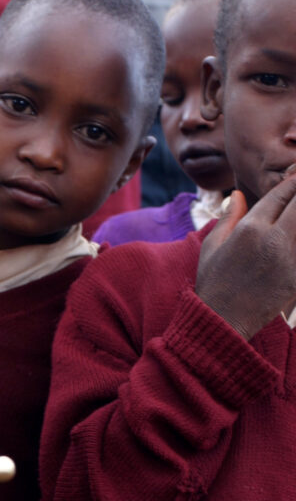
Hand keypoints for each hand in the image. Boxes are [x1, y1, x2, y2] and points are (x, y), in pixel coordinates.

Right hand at [196, 173, 295, 338]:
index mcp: (251, 229)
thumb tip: (238, 195)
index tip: (295, 179)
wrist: (223, 322)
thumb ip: (228, 217)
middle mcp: (274, 240)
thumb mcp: (212, 246)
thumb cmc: (214, 283)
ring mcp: (290, 259)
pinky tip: (293, 240)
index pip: (282, 193)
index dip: (293, 182)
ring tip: (294, 219)